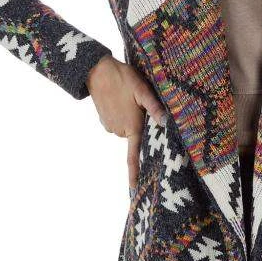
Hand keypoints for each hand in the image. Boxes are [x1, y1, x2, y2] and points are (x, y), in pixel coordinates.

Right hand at [86, 55, 167, 190]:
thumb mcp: (143, 91)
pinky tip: (122, 99)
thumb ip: (154, 108)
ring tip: (130, 99)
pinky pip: (118, 122)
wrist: (96, 71)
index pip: (133, 155)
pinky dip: (123, 114)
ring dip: (131, 118)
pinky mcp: (104, 120)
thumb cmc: (123, 79)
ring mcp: (110, 126)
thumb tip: (165, 122)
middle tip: (142, 105)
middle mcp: (119, 130)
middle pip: (136, 136)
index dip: (134, 172)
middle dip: (141, 125)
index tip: (134, 189)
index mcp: (131, 127)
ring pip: (127, 128)